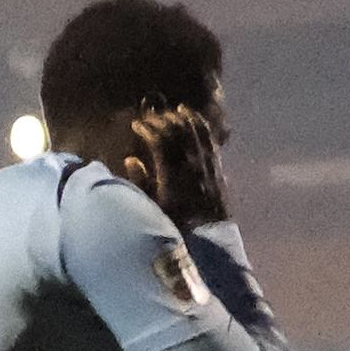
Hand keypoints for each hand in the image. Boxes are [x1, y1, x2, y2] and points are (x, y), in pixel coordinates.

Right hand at [119, 105, 229, 228]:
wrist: (210, 240)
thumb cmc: (176, 227)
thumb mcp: (152, 208)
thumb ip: (141, 183)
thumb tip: (131, 159)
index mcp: (173, 175)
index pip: (160, 142)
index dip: (148, 129)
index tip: (136, 124)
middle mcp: (192, 166)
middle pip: (178, 133)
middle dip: (163, 121)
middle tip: (150, 117)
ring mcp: (207, 165)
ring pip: (196, 133)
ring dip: (184, 119)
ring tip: (173, 110)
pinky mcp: (217, 168)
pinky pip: (210, 140)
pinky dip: (201, 126)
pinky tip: (195, 119)